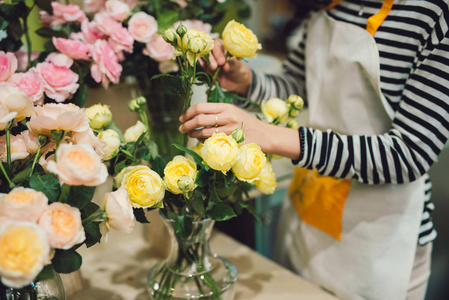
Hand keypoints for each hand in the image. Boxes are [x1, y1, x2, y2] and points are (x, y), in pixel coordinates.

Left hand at [179, 103, 300, 159]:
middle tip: (182, 129)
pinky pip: (211, 143)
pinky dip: (204, 143)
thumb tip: (196, 115)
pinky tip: (202, 142)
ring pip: (203, 133)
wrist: (265, 135)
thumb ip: (217, 112)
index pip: (200, 107)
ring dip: (193, 135)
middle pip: (199, 119)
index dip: (187, 113)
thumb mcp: (233, 112)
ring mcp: (229, 130)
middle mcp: (227, 116)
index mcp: (226, 107)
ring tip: (190, 135)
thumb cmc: (247, 124)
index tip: (182, 118)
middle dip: (186, 125)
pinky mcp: (231, 142)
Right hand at [200, 39, 251, 95]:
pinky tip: (209, 72)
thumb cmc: (238, 70)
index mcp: (223, 45)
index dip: (217, 52)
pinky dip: (204, 67)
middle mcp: (214, 50)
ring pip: (202, 56)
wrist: (236, 82)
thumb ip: (231, 65)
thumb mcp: (237, 67)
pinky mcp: (205, 66)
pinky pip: (202, 65)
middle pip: (207, 49)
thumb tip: (225, 66)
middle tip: (215, 67)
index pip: (216, 44)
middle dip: (210, 58)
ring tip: (213, 69)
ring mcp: (209, 58)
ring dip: (206, 62)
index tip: (222, 62)